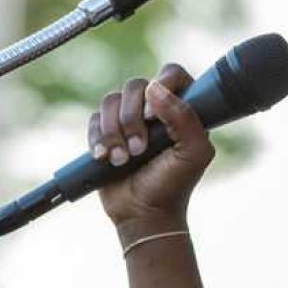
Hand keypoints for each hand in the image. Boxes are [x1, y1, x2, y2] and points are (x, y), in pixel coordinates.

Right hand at [88, 64, 215, 237]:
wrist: (143, 213)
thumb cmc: (174, 184)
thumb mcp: (193, 152)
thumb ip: (184, 117)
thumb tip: (154, 88)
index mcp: (183, 108)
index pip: (172, 74)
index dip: (162, 86)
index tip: (154, 117)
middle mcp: (155, 109)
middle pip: (135, 86)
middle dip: (132, 119)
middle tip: (139, 150)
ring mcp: (129, 118)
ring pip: (110, 100)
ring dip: (113, 132)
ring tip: (121, 160)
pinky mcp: (106, 131)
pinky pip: (94, 118)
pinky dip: (97, 138)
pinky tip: (103, 158)